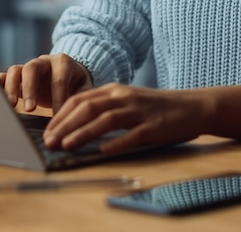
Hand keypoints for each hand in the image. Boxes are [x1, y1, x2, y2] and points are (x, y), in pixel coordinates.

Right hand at [0, 54, 91, 112]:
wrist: (70, 74)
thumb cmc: (77, 84)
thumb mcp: (85, 89)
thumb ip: (81, 99)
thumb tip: (77, 118)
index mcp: (63, 63)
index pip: (59, 79)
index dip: (58, 98)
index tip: (58, 118)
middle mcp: (43, 62)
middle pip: (32, 68)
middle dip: (30, 89)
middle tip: (30, 109)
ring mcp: (28, 67)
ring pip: (16, 70)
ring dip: (12, 87)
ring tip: (10, 105)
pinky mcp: (18, 76)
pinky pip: (5, 75)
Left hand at [42, 84, 208, 153]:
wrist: (192, 106)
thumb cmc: (156, 107)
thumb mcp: (127, 101)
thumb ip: (105, 108)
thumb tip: (74, 125)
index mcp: (114, 90)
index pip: (80, 99)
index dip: (61, 115)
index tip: (47, 131)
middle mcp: (124, 97)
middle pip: (88, 108)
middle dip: (65, 125)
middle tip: (49, 141)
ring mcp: (139, 111)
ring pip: (105, 119)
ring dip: (83, 132)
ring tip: (67, 145)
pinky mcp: (153, 126)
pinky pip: (132, 135)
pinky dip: (116, 142)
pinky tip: (103, 151)